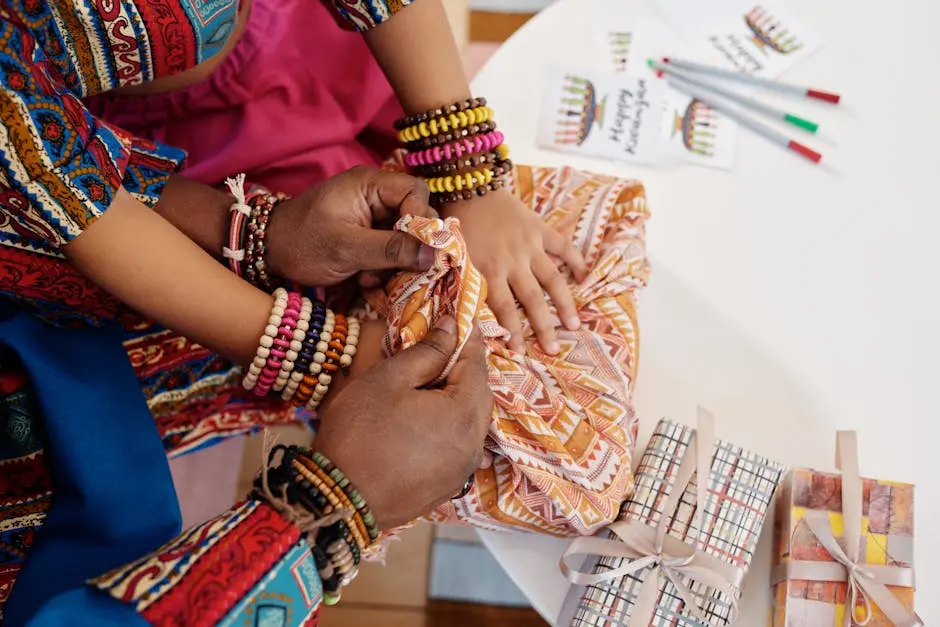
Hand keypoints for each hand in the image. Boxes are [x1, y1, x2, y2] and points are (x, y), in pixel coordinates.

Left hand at [265, 166, 437, 286]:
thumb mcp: (346, 248)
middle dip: (409, 247)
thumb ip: (391, 249)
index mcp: (369, 184)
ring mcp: (373, 216)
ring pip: (407, 238)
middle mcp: (376, 196)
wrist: (270, 254)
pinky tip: (365, 280)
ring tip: (371, 279)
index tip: (414, 248)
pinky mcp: (369, 236)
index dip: (421, 219)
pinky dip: (384, 269)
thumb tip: (434, 254)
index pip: (416, 192)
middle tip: (396, 269)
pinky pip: (392, 250)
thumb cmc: (301, 243)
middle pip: (416, 216)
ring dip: (395, 263)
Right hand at [313, 316, 492, 528]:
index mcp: (464, 413)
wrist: (338, 499)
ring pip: (471, 421)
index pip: (477, 364)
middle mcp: (474, 443)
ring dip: (457, 398)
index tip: (458, 318)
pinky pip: (459, 445)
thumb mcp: (388, 379)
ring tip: (427, 385)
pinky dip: (449, 426)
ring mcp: (463, 469)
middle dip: (464, 369)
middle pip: (480, 393)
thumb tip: (454, 326)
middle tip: (438, 350)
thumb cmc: (359, 433)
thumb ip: (428, 351)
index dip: (468, 338)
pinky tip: (422, 420)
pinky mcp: (448, 485)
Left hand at [445, 188, 587, 353]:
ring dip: (565, 303)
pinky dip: (575, 260)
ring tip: (574, 324)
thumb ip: (462, 282)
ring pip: (552, 279)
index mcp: (487, 270)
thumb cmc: (455, 224)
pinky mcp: (540, 228)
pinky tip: (584, 276)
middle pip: (532, 300)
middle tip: (554, 350)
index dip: (513, 332)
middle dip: (544, 327)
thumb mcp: (452, 257)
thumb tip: (462, 314)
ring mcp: (529, 245)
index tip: (520, 352)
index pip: (503, 309)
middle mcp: (512, 262)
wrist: (468, 186)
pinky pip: (563, 246)